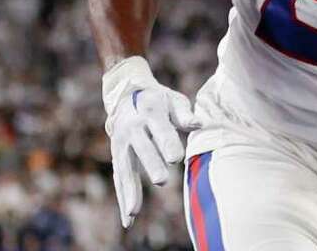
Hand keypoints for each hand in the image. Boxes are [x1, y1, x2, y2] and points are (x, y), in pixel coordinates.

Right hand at [101, 56, 199, 228]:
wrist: (126, 96)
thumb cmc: (159, 100)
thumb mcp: (173, 99)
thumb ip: (185, 114)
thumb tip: (199, 123)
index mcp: (150, 112)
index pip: (161, 129)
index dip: (168, 143)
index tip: (176, 158)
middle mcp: (132, 129)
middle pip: (142, 149)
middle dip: (151, 164)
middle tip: (162, 180)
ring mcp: (121, 144)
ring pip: (125, 169)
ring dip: (129, 190)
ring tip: (133, 212)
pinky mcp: (116, 156)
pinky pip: (119, 179)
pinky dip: (122, 198)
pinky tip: (128, 220)